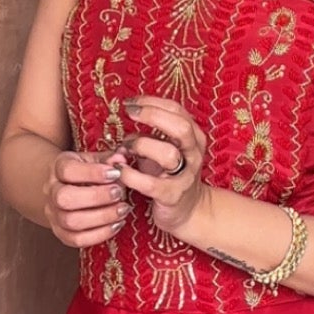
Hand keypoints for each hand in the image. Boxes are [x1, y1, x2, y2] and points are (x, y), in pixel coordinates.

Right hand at [44, 148, 130, 250]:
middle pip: (65, 198)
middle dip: (96, 197)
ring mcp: (53, 214)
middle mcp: (51, 191)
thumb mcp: (95, 158)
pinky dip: (100, 234)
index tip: (115, 173)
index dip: (92, 173)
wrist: (66, 187)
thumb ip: (109, 159)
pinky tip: (117, 224)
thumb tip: (121, 159)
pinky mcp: (61, 232)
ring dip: (102, 217)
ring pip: (71, 221)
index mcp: (58, 167)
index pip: (67, 170)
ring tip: (123, 209)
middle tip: (119, 193)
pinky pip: (77, 239)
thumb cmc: (85, 171)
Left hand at [117, 97, 207, 239]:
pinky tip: (120, 170)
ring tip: (126, 147)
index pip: (176, 110)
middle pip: (180, 127)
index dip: (152, 102)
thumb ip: (151, 134)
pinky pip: (150, 184)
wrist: (188, 211)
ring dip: (142, 145)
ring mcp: (185, 176)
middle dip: (153, 116)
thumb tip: (126, 122)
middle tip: (129, 114)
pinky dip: (131, 175)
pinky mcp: (172, 196)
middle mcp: (193, 154)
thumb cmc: (170, 175)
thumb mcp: (165, 149)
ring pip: (168, 154)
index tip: (130, 102)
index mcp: (193, 137)